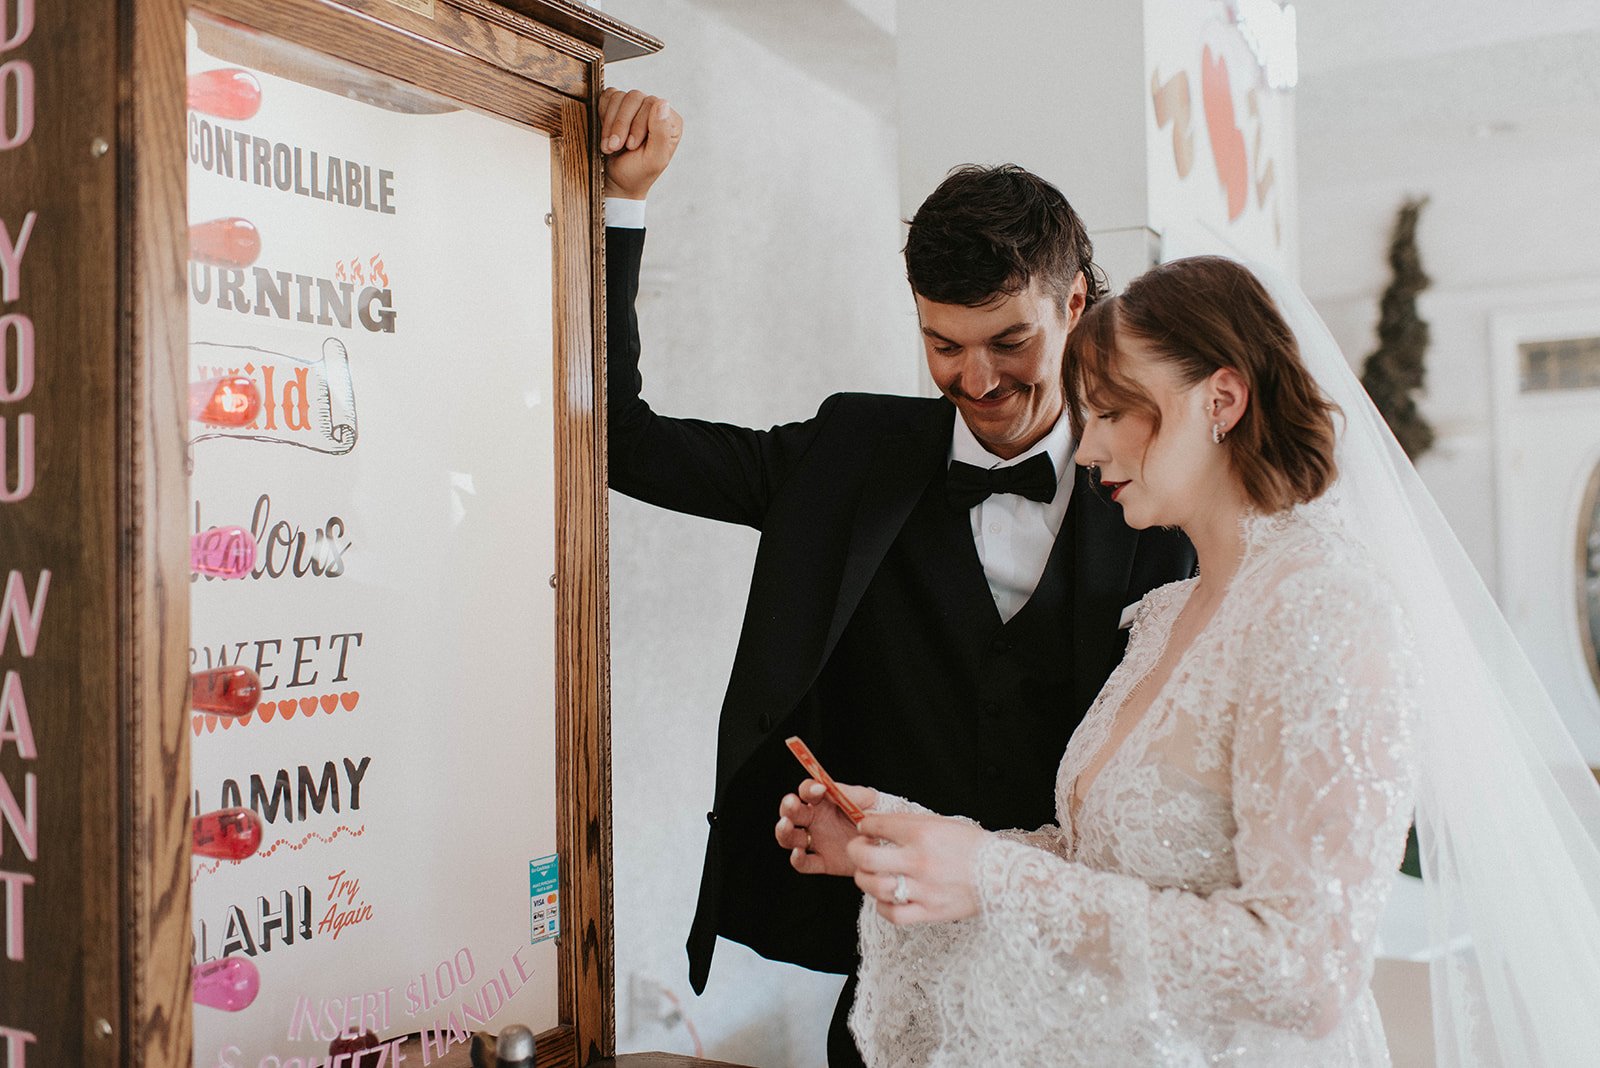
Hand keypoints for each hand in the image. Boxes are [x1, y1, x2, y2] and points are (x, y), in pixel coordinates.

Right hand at [600, 87, 682, 199]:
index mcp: (669, 121)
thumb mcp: (654, 160)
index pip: (652, 104)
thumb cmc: (638, 173)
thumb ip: (661, 133)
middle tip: (614, 147)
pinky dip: (602, 116)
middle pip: (634, 97)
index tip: (630, 146)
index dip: (638, 123)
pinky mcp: (616, 107)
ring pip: (618, 97)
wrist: (617, 182)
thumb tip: (662, 103)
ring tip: (609, 146)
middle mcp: (653, 110)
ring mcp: (634, 107)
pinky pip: (607, 98)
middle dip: (621, 124)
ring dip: (609, 123)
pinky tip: (605, 134)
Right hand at [775, 778, 877, 876]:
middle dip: (788, 807)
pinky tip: (798, 853)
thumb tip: (834, 789)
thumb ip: (852, 794)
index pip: (807, 790)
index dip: (809, 788)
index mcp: (823, 800)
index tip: (819, 789)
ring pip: (790, 837)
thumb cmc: (875, 815)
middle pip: (791, 812)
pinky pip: (804, 863)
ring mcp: (816, 841)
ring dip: (784, 831)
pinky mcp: (822, 861)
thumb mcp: (868, 800)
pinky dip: (797, 859)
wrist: (887, 843)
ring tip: (786, 825)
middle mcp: (814, 819)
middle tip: (792, 803)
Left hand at [847, 812, 985, 923]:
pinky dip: (883, 906)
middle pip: (866, 857)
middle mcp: (920, 860)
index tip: (866, 829)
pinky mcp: (930, 911)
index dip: (865, 826)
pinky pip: (893, 914)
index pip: (877, 825)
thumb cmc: (974, 847)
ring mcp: (924, 888)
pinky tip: (886, 897)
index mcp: (923, 833)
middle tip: (858, 850)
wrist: (1003, 874)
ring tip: (870, 875)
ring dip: (865, 880)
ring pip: (875, 886)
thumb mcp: (943, 823)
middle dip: (854, 851)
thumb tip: (879, 823)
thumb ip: (910, 822)